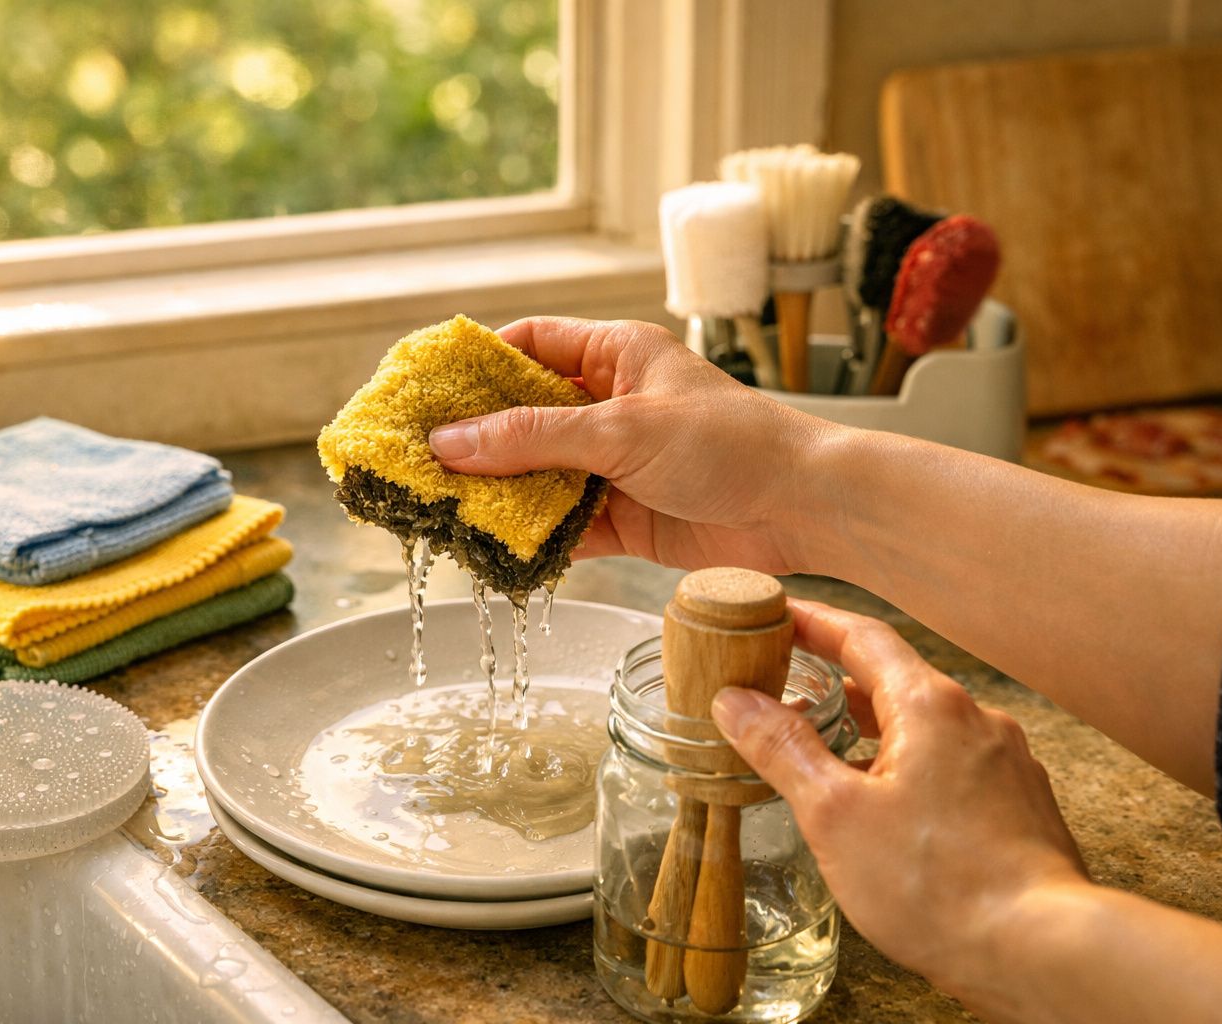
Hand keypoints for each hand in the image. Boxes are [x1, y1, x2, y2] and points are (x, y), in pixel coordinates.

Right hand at [426, 317, 834, 574]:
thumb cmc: (732, 444)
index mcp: (616, 356)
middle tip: (419, 460)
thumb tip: (451, 443)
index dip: (477, 365)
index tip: (426, 389)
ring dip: (499, 494)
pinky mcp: (624, 518)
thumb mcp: (623, 429)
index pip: (530, 346)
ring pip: (538, 475)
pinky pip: (563, 526)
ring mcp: (614, 464)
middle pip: (523, 417)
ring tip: (443, 510)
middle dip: (476, 440)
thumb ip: (534, 438)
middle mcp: (610, 407)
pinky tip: (496, 550)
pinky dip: (533, 539)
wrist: (803, 510)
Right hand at [711, 600, 1089, 996]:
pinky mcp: (1018, 806)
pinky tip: (886, 806)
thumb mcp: (834, 814)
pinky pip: (952, 766)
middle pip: (893, 680)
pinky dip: (908, 767)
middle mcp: (977, 720)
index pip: (862, 637)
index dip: (811, 621)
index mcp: (930, 706)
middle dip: (835, 680)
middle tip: (785, 684)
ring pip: (924, 728)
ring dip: (871, 729)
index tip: (774, 614)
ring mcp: (1005, 764)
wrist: (1044, 951)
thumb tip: (737, 702)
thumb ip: (783, 750)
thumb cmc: (939, 884)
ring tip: (824, 751)